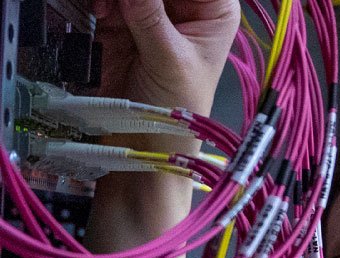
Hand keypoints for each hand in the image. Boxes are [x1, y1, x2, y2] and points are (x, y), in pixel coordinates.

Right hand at [99, 0, 237, 113]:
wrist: (145, 135)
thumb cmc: (177, 104)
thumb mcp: (170, 59)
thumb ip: (149, 17)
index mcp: (213, 8)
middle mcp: (183, 4)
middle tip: (124, 5)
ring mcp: (150, 9)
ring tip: (107, 10)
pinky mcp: (120, 18)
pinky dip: (99, 0)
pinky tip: (100, 12)